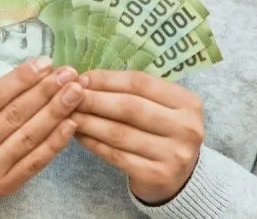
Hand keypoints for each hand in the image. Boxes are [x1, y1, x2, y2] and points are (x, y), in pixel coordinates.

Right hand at [0, 57, 82, 199]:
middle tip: (68, 74)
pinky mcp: (4, 187)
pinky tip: (70, 123)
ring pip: (28, 137)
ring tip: (75, 93)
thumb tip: (37, 72)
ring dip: (56, 112)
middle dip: (45, 92)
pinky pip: (35, 162)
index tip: (46, 63)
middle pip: (14, 116)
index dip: (22, 79)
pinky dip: (55, 141)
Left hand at [72, 70, 204, 204]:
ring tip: (68, 114)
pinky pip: (116, 155)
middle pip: (129, 107)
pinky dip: (93, 143)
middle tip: (68, 95)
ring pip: (119, 133)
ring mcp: (174, 154)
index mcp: (188, 102)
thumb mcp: (161, 108)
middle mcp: (186, 127)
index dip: (107, 79)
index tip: (82, 77)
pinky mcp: (157, 175)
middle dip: (94, 99)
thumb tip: (86, 79)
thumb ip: (133, 92)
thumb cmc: (163, 133)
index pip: (140, 83)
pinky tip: (78, 135)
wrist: (180, 178)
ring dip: (88, 121)